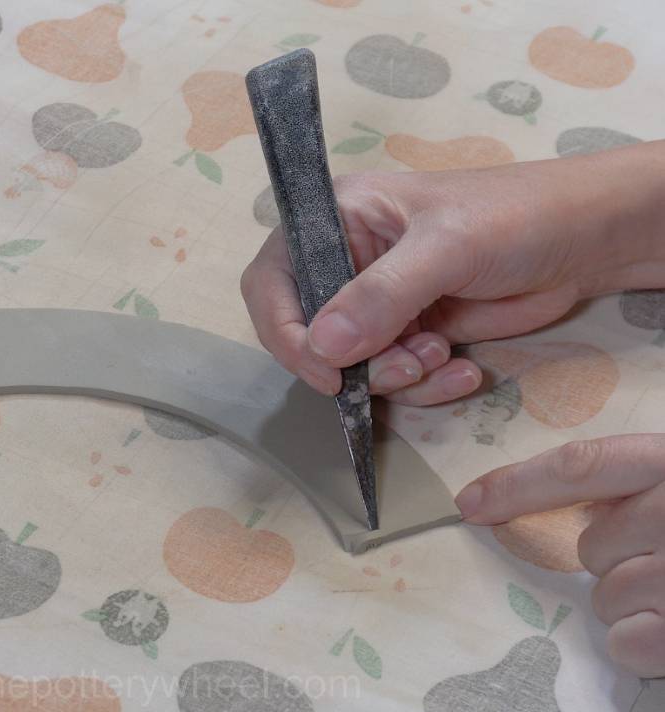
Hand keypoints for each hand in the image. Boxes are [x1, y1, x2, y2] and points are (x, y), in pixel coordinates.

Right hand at [242, 141, 664, 403]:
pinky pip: (395, 378)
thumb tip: (324, 348)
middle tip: (408, 365)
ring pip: (354, 366)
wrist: (582, 243)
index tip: (326, 373)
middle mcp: (347, 263)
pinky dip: (426, 385)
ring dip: (397, 377)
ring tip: (443, 354)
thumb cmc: (514, 217)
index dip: (286, 332)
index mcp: (335, 219)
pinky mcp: (410, 334)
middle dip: (357, 363)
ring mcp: (379, 304)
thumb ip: (383, 295)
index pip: (272, 282)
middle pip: (311, 335)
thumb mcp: (446, 247)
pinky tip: (464, 368)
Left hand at [456, 434, 664, 677]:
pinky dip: (641, 643)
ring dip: (626, 600)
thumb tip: (569, 505)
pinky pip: (630, 644)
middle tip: (651, 554)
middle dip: (609, 556)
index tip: (467, 504)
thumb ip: (628, 481)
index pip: (580, 467)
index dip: (516, 485)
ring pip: (607, 597)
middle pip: (592, 545)